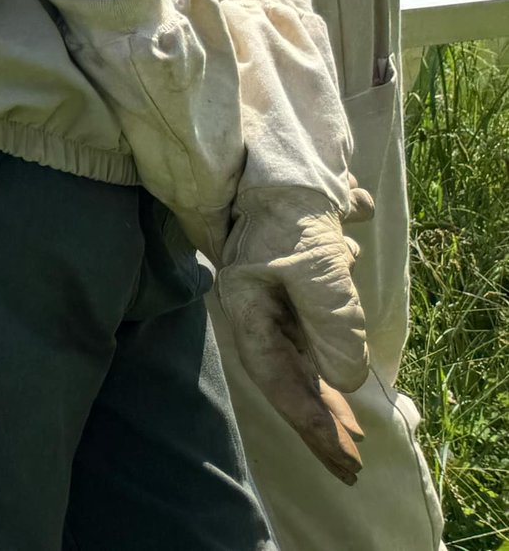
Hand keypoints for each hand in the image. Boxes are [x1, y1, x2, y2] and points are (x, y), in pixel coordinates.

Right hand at [216, 184, 372, 483]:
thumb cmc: (282, 207)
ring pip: (299, 343)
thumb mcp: (315, 266)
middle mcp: (255, 303)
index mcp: (249, 308)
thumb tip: (345, 378)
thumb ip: (333, 322)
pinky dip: (331, 329)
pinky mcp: (288, 264)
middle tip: (352, 456)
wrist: (263, 144)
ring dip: (327, 375)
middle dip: (321, 413)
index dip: (309, 420)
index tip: (342, 456)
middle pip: (288, 368)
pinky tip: (345, 332)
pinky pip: (309, 308)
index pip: (277, 378)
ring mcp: (270, 284)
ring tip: (352, 416)